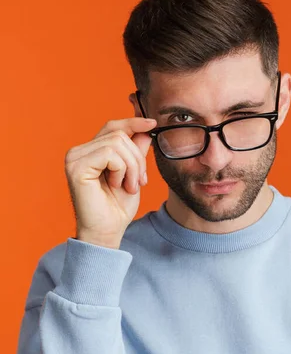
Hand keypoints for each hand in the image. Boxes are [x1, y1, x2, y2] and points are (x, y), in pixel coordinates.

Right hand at [65, 117, 156, 248]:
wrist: (107, 232)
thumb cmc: (117, 208)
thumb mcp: (133, 173)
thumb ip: (136, 151)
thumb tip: (145, 128)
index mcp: (90, 152)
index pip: (112, 127)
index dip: (133, 122)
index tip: (152, 124)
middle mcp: (78, 152)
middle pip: (119, 134)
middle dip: (137, 158)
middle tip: (139, 181)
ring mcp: (75, 158)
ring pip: (117, 143)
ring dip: (132, 167)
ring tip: (128, 186)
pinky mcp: (76, 167)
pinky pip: (110, 154)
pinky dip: (121, 170)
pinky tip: (116, 185)